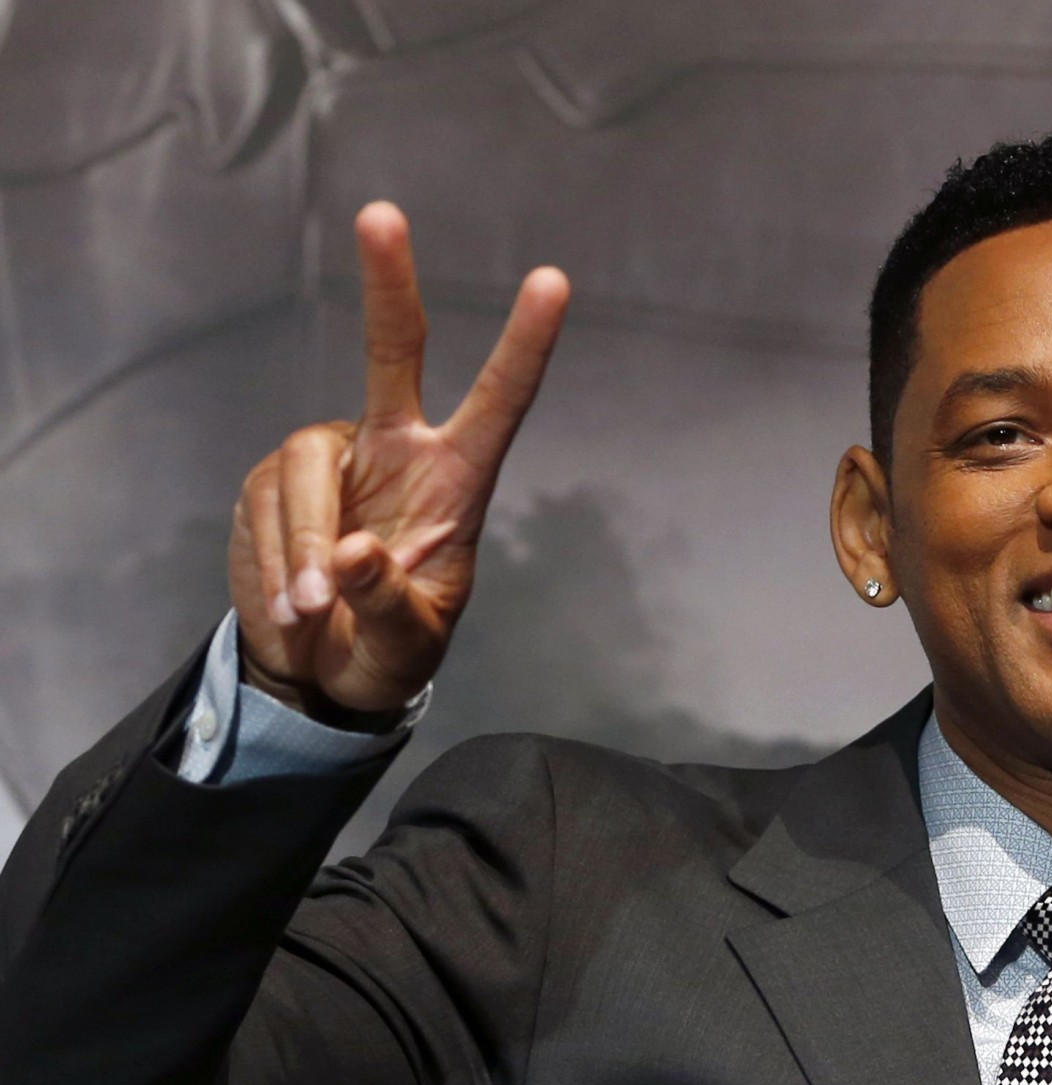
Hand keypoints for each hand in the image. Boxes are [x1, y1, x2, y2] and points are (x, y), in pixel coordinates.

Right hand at [227, 202, 569, 718]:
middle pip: (394, 352)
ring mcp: (332, 458)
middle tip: (382, 213)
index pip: (500, 401)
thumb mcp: (408, 645)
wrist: (321, 670)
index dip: (525, 343)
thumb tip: (348, 553)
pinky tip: (289, 600)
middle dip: (388, 284)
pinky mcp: (274, 480)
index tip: (553, 279)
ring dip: (301, 543)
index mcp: (458, 480)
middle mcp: (397, 449)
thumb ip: (387, 602)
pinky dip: (271, 560)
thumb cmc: (390, 652)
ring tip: (311, 609)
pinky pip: (265, 506)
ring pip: (305, 467)